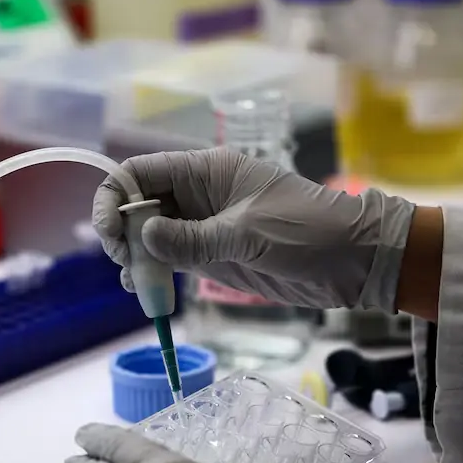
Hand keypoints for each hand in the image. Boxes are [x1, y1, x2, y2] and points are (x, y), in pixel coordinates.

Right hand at [92, 148, 415, 311]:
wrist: (354, 261)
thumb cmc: (309, 232)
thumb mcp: (249, 234)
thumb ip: (193, 239)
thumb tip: (142, 238)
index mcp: (207, 171)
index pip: (143, 171)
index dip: (115, 196)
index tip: (108, 232)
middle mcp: (198, 195)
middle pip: (140, 204)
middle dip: (122, 231)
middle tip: (123, 263)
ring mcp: (204, 226)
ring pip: (150, 235)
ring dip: (133, 256)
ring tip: (133, 282)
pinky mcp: (213, 255)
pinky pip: (170, 259)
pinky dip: (152, 273)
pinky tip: (144, 292)